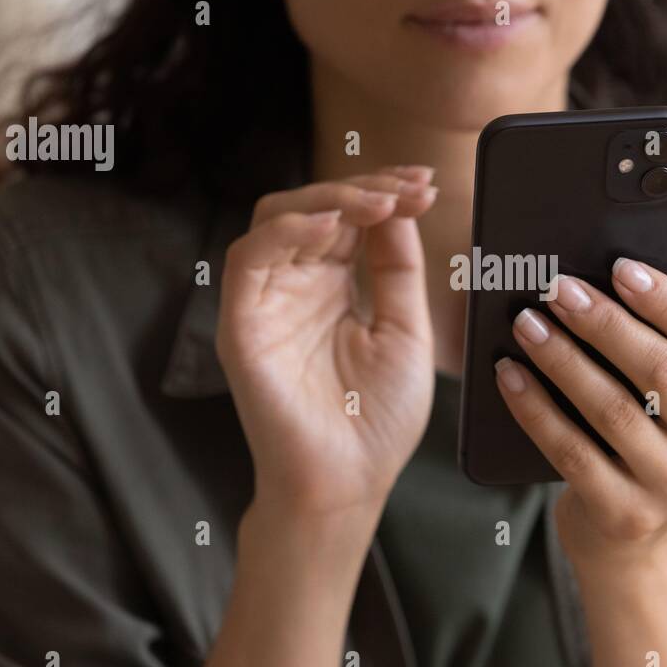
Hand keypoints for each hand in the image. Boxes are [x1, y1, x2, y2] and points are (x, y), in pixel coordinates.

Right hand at [215, 166, 438, 520]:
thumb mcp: (405, 331)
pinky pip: (249, 258)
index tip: (425, 184)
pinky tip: (331, 227)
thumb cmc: (376, 420)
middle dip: (365, 188)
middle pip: (315, 206)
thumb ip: (398, 269)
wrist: (347, 482)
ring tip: (379, 202)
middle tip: (410, 187)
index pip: (350, 218)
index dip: (384, 193)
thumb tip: (399, 209)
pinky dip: (287, 232)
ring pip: (277, 218)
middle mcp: (297, 285)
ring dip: (329, 199)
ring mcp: (267, 301)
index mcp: (335, 286)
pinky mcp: (241, 323)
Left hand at [494, 259, 666, 567]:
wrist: (633, 531)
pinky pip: (572, 452)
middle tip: (558, 288)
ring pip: (612, 410)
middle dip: (603, 323)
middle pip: (661, 371)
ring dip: (562, 359)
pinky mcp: (627, 516)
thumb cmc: (664, 432)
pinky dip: (535, 408)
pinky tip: (510, 375)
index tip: (620, 267)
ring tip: (526, 323)